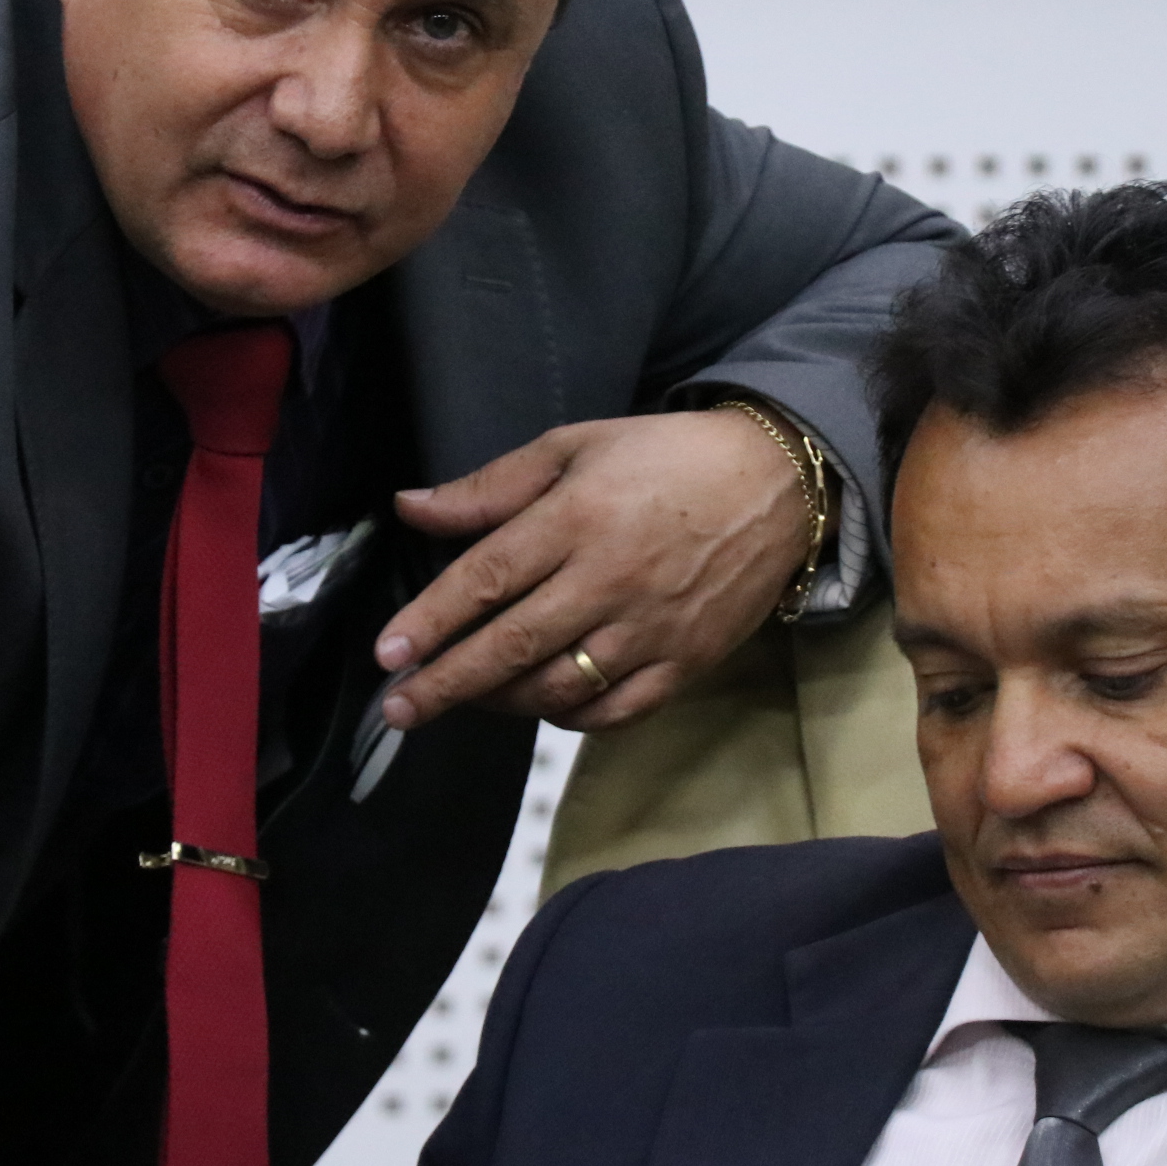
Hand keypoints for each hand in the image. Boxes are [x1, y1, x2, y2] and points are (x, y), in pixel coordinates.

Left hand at [373, 409, 814, 732]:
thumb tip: (410, 508)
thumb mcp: (575, 447)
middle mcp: (610, 579)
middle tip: (400, 709)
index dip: (432, 620)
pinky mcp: (686, 663)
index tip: (388, 653)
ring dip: (503, 701)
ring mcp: (651, 629)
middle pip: (513, 646)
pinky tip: (545, 706)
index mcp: (577, 518)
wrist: (778, 481)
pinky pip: (617, 713)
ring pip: (561, 687)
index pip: (487, 579)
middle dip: (447, 683)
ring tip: (469, 698)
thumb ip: (491, 487)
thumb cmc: (666, 458)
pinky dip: (572, 719)